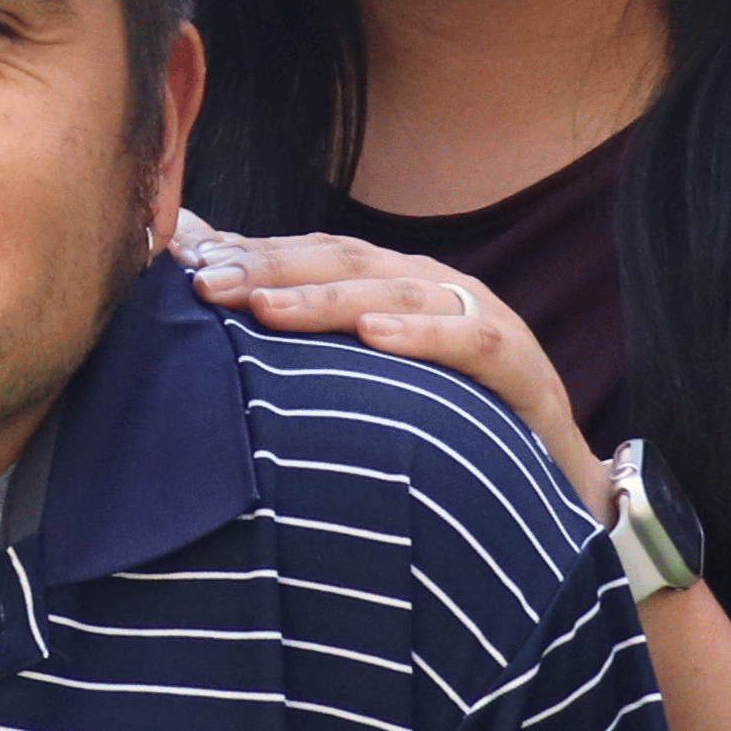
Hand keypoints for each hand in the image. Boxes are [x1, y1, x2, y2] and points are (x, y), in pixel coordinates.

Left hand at [177, 221, 602, 508]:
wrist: (550, 477)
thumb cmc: (443, 421)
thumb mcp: (363, 378)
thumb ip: (299, 340)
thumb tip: (207, 297)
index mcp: (388, 284)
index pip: (308, 255)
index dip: (245, 253)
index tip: (180, 260)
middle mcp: (429, 288)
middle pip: (341, 263)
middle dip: (268, 268)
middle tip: (204, 282)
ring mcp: (477, 319)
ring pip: (396, 292)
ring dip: (326, 298)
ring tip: (264, 306)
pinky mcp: (521, 365)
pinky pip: (469, 341)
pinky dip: (422, 335)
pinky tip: (375, 336)